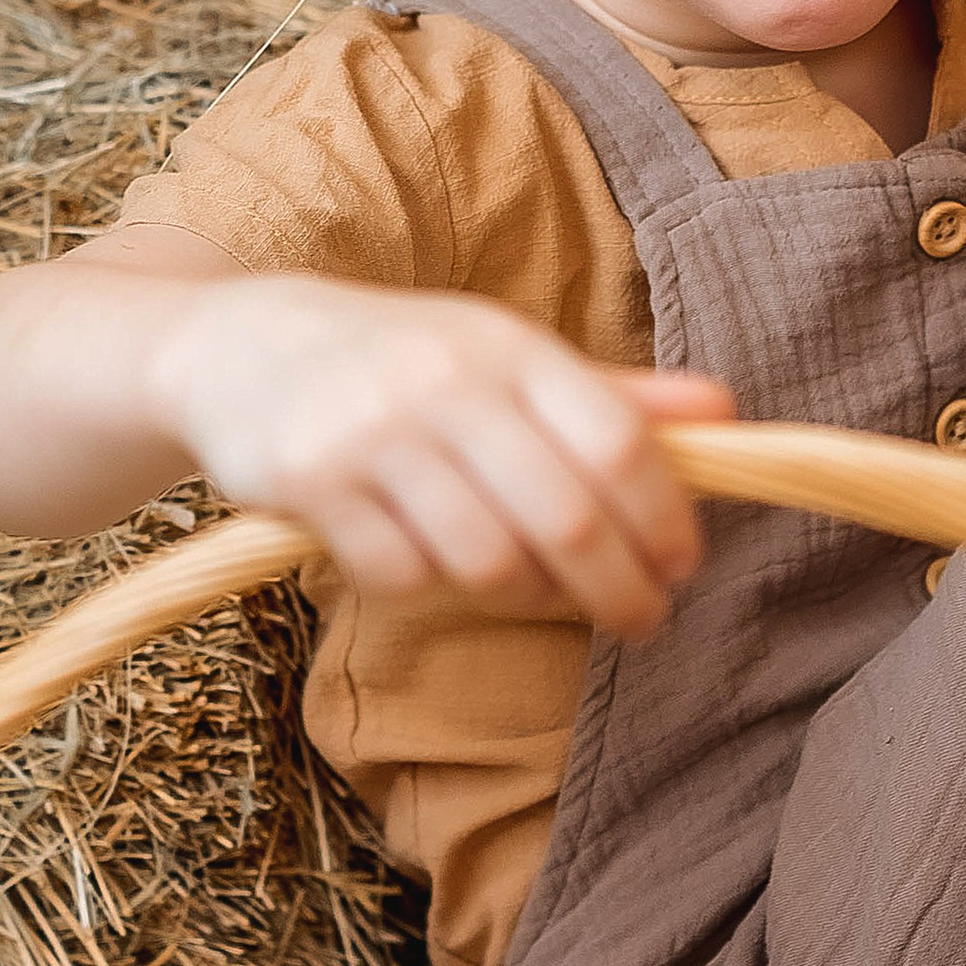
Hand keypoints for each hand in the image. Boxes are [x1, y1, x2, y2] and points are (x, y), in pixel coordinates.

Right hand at [152, 276, 733, 629]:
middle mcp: (445, 384)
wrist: (239, 344)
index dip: (665, 517)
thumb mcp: (505, 355)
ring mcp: (373, 435)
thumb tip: (725, 410)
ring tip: (541, 592)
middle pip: (565, 518)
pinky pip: (402, 575)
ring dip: (528, 596)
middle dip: (618, 587)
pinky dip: (434, 587)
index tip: (683, 563)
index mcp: (508, 348)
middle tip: (643, 620)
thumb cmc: (403, 359)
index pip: (617, 443)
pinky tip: (440, 566)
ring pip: (487, 560)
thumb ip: (612, 394)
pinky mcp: (310, 485)